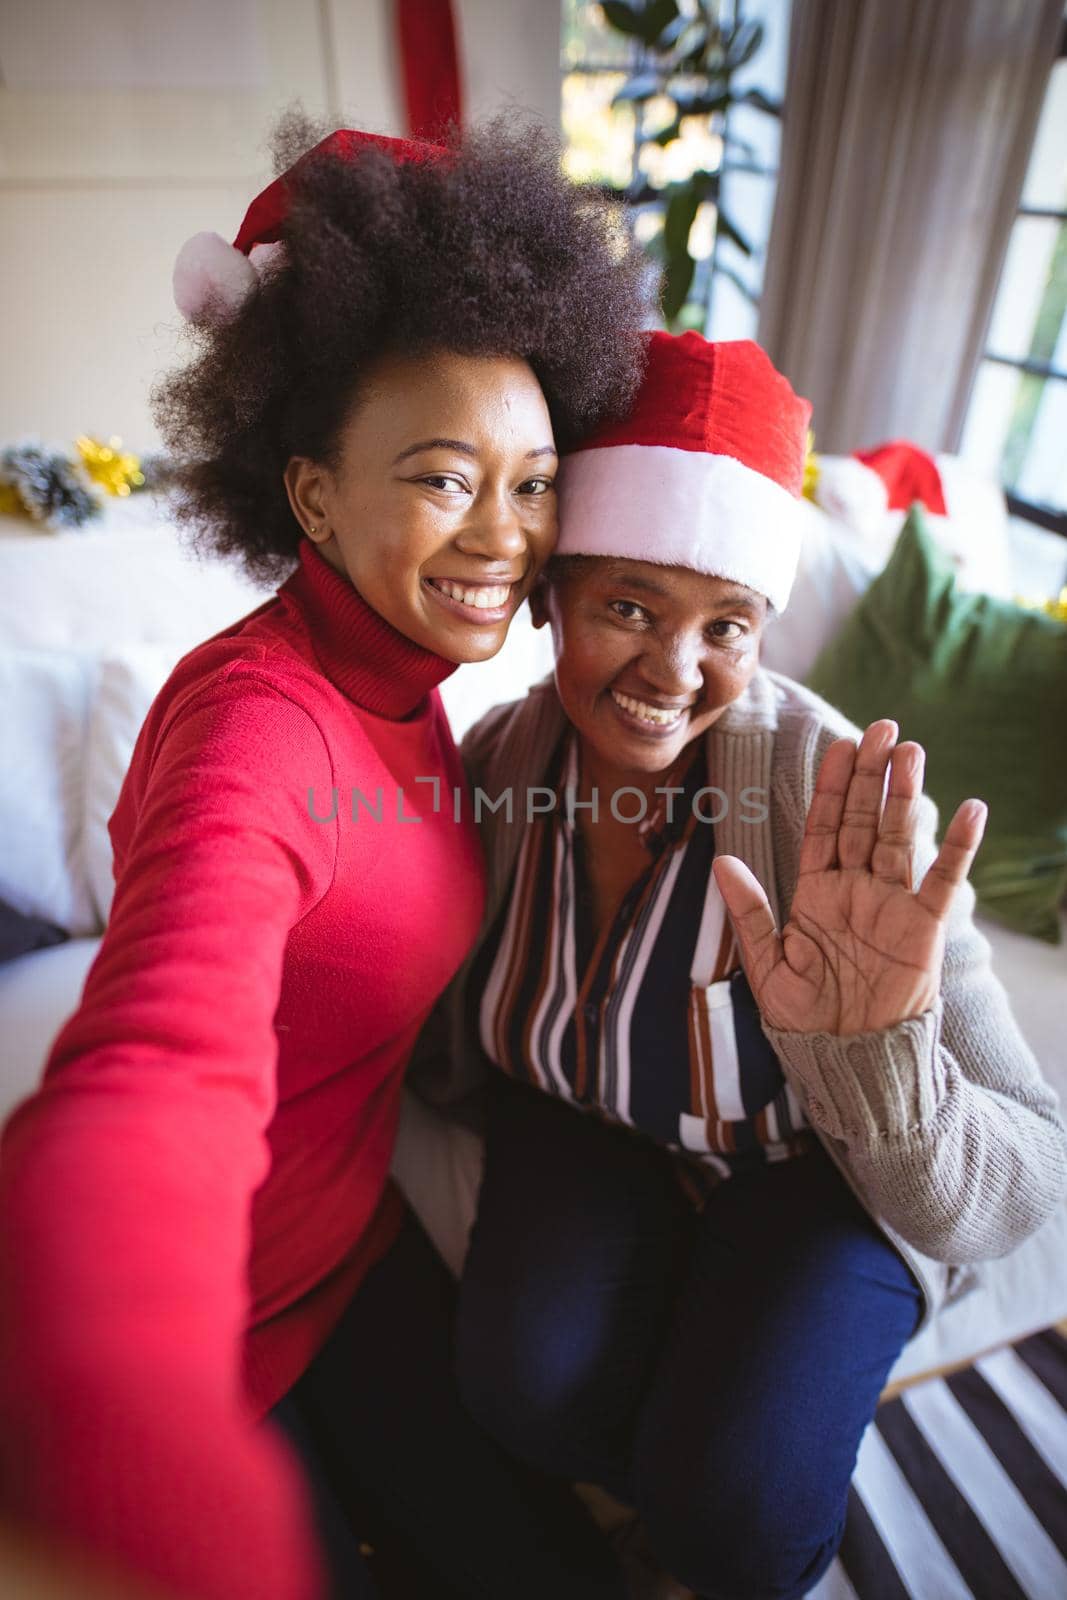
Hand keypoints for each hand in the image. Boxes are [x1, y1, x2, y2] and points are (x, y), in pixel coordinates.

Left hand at [712, 720, 986, 1036]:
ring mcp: (891, 902)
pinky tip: (971, 809)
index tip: (841, 747)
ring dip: (905, 795)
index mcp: (816, 890)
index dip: (833, 787)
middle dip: (871, 775)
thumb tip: (721, 863)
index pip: (826, 826)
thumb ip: (749, 911)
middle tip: (882, 728)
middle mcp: (855, 887)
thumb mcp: (766, 963)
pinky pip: (943, 879)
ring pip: (899, 837)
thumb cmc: (803, 1014)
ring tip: (911, 750)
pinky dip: (957, 846)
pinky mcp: (922, 926)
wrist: (846, 1055)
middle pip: (865, 820)